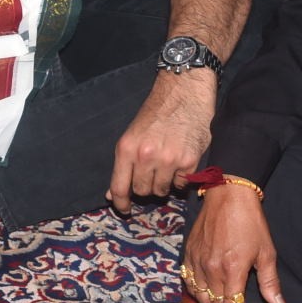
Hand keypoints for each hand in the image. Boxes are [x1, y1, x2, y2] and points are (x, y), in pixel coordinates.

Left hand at [108, 71, 215, 213]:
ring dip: (163, 184)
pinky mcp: (190, 161)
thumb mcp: (132, 135)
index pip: (119, 187)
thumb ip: (124, 164)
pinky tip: (180, 162)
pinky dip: (180, 178)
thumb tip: (112, 194)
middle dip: (145, 187)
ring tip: (166, 165)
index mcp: (127, 148)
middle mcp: (146, 156)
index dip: (120, 203)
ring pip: (162, 191)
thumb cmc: (156, 114)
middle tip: (151, 173)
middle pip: (142, 192)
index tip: (123, 209)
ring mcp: (169, 160)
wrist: (184, 93)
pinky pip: (181, 184)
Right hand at [180, 183, 283, 302]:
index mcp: (232, 270)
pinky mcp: (188, 252)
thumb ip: (270, 281)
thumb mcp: (267, 252)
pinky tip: (202, 295)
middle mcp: (211, 269)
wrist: (227, 194)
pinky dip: (195, 293)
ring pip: (198, 295)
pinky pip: (188, 280)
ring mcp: (197, 261)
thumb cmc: (250, 222)